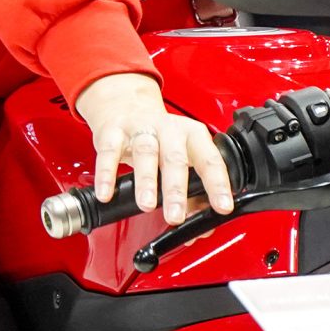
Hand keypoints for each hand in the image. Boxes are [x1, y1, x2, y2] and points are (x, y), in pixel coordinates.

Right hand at [75, 73, 233, 225]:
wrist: (127, 107)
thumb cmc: (160, 139)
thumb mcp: (181, 158)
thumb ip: (192, 191)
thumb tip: (200, 223)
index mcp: (193, 135)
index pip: (210, 160)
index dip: (218, 185)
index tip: (222, 207)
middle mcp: (170, 129)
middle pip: (176, 158)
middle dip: (176, 189)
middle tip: (176, 215)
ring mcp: (141, 128)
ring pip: (146, 153)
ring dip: (147, 181)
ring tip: (146, 204)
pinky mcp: (113, 132)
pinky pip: (110, 152)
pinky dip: (108, 174)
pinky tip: (107, 193)